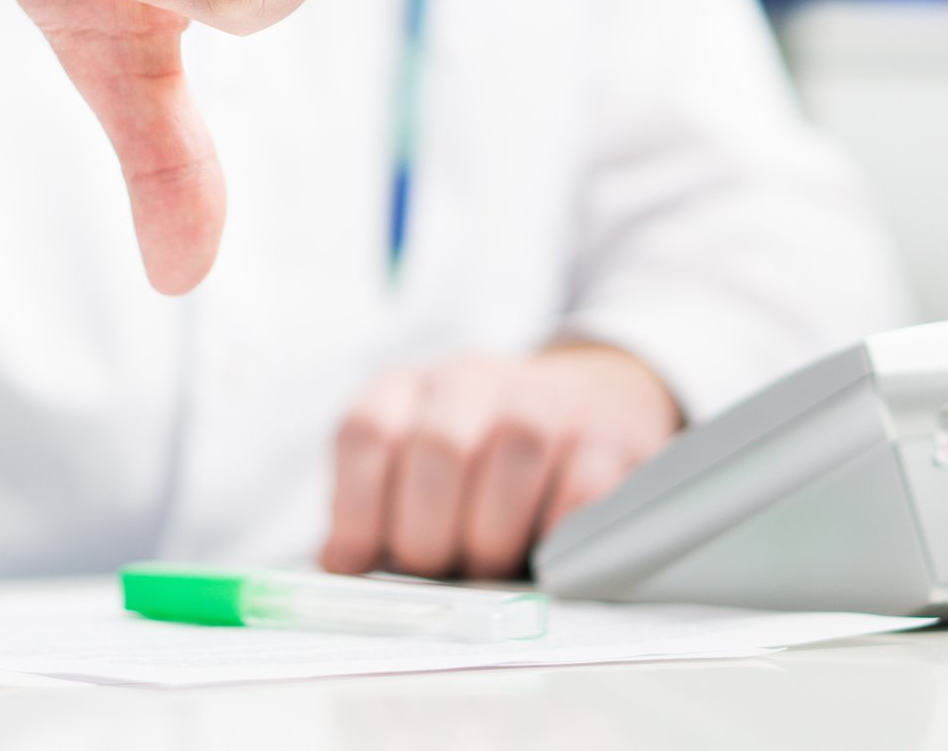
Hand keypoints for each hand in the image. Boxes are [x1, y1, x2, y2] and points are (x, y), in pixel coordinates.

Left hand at [320, 344, 682, 579]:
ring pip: (513, 459)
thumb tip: (337, 563)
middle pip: (440, 449)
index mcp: (411, 387)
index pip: (366, 430)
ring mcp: (548, 400)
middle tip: (438, 568)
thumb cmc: (484, 459)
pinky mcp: (610, 436)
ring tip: (491, 564)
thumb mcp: (415, 468)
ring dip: (494, 537)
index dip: (355, 507)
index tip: (356, 561)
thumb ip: (373, 513)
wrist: (592, 401)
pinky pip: (580, 490)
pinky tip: (542, 550)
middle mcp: (475, 379)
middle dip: (430, 533)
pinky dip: (555, 535)